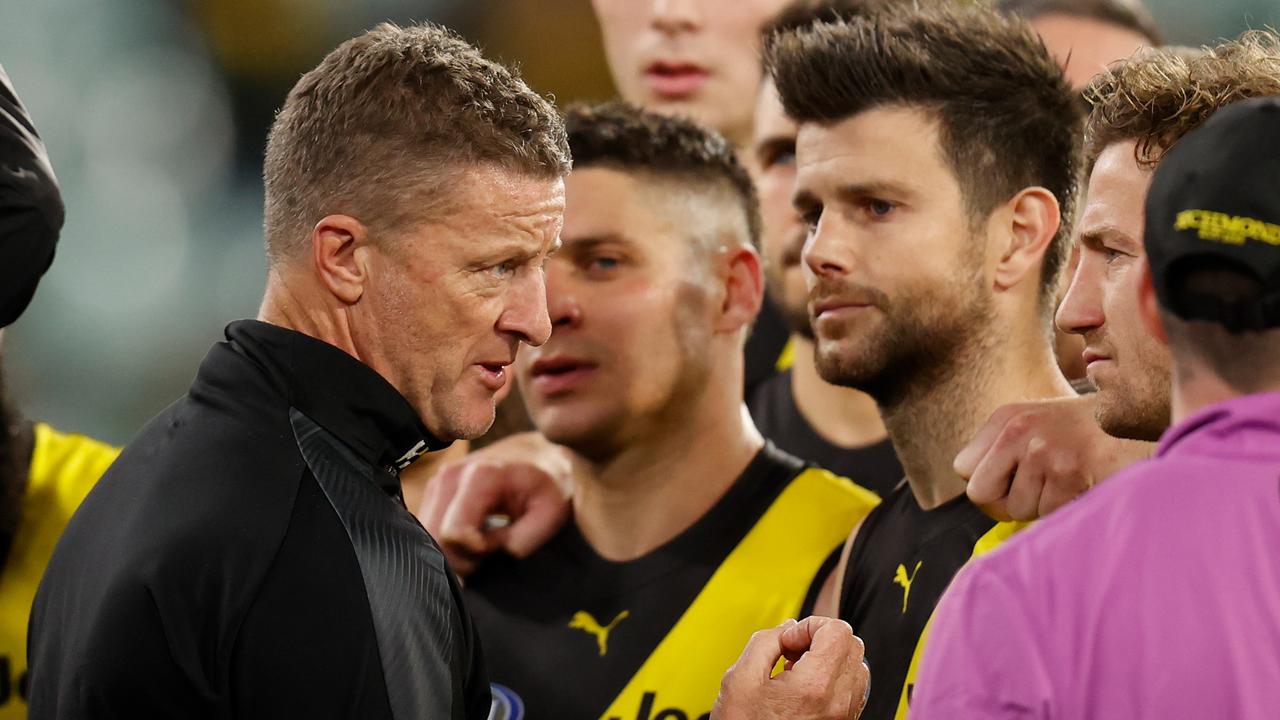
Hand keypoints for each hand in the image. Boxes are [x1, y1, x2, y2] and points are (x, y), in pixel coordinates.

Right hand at [416, 432, 576, 575]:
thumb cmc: (549, 485)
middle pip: (435, 539)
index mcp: (482, 476)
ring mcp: (439, 481)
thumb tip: (488, 555)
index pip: (454, 535)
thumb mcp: (551, 513)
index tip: (501, 547)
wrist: (539, 456)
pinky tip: (475, 537)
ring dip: (456, 551)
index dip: (476, 554)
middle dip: (463, 557)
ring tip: (487, 542)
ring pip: (429, 537)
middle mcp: (451, 474)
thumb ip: (522, 540)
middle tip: (494, 550)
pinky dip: (450, 543)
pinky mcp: (435, 490)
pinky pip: (430, 530)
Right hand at [712, 617, 868, 719]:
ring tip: (797, 670)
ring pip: (856, 666)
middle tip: (792, 650)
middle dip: (820, 638)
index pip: (838, 631)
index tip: (789, 639)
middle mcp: (838, 703)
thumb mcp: (740, 678)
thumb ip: (766, 641)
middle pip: (852, 645)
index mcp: (814, 687)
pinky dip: (832, 678)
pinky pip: (852, 688)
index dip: (810, 625)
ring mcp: (844, 716)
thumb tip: (786, 629)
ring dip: (829, 658)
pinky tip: (804, 686)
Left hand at [955, 395, 1153, 521]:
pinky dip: (1063, 509)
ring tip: (1064, 481)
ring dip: (1040, 506)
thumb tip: (973, 490)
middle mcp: (1018, 430)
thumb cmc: (1082, 432)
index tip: (1007, 483)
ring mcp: (1043, 451)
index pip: (962, 468)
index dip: (986, 483)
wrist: (1137, 423)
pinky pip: (1047, 514)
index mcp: (1005, 417)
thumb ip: (998, 452)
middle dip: (1004, 503)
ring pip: (1018, 509)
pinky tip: (1080, 485)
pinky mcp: (1068, 473)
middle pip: (980, 494)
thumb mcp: (1032, 425)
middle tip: (1033, 492)